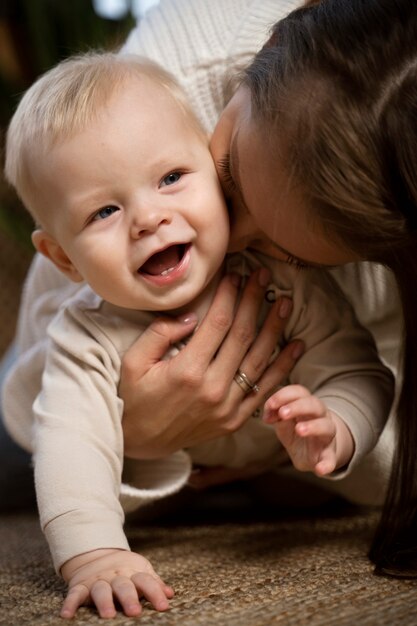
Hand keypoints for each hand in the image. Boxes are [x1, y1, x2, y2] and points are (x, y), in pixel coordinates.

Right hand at [60, 548, 173, 618]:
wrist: (96, 555)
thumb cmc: (125, 570)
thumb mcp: (140, 571)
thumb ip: (153, 583)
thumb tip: (170, 594)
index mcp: (132, 572)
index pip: (145, 581)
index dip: (155, 592)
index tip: (164, 606)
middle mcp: (115, 576)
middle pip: (123, 586)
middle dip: (129, 598)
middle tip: (135, 612)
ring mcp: (97, 580)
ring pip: (101, 590)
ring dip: (104, 602)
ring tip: (108, 615)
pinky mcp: (81, 586)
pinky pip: (74, 594)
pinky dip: (70, 604)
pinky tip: (66, 616)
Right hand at [120, 270, 303, 458]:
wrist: (138, 442)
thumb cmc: (133, 396)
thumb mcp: (134, 361)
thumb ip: (160, 334)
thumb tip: (193, 316)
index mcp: (187, 371)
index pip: (218, 323)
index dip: (230, 295)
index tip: (235, 275)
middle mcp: (212, 389)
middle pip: (242, 335)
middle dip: (254, 301)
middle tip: (263, 276)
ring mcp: (227, 407)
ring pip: (259, 360)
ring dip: (275, 328)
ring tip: (285, 303)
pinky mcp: (234, 420)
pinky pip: (264, 389)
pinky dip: (282, 367)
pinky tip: (296, 345)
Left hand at [263, 385, 353, 475]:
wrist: (313, 453)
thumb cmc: (296, 432)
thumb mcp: (283, 423)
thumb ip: (275, 416)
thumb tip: (268, 414)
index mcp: (307, 406)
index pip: (300, 392)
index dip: (285, 395)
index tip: (271, 404)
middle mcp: (320, 417)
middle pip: (315, 405)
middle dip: (298, 407)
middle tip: (283, 413)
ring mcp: (326, 436)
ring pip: (326, 427)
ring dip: (313, 426)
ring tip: (299, 429)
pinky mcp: (328, 456)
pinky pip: (331, 460)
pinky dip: (327, 465)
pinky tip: (320, 470)